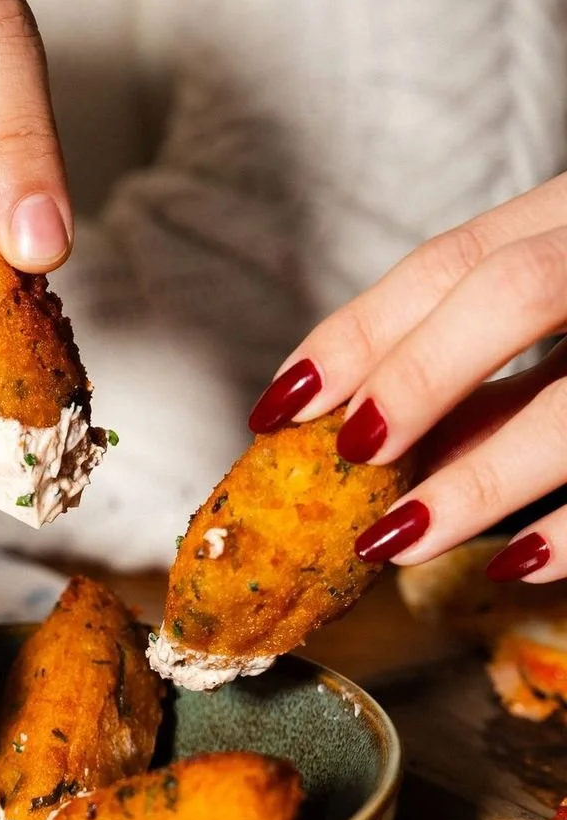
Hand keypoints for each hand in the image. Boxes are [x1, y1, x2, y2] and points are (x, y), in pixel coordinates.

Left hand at [247, 171, 566, 581]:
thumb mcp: (564, 291)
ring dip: (483, 471)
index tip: (281, 405)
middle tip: (347, 459)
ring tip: (403, 535)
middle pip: (511, 287)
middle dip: (415, 374)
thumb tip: (368, 423)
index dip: (357, 332)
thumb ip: (488, 347)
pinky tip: (518, 560)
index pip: (449, 259)